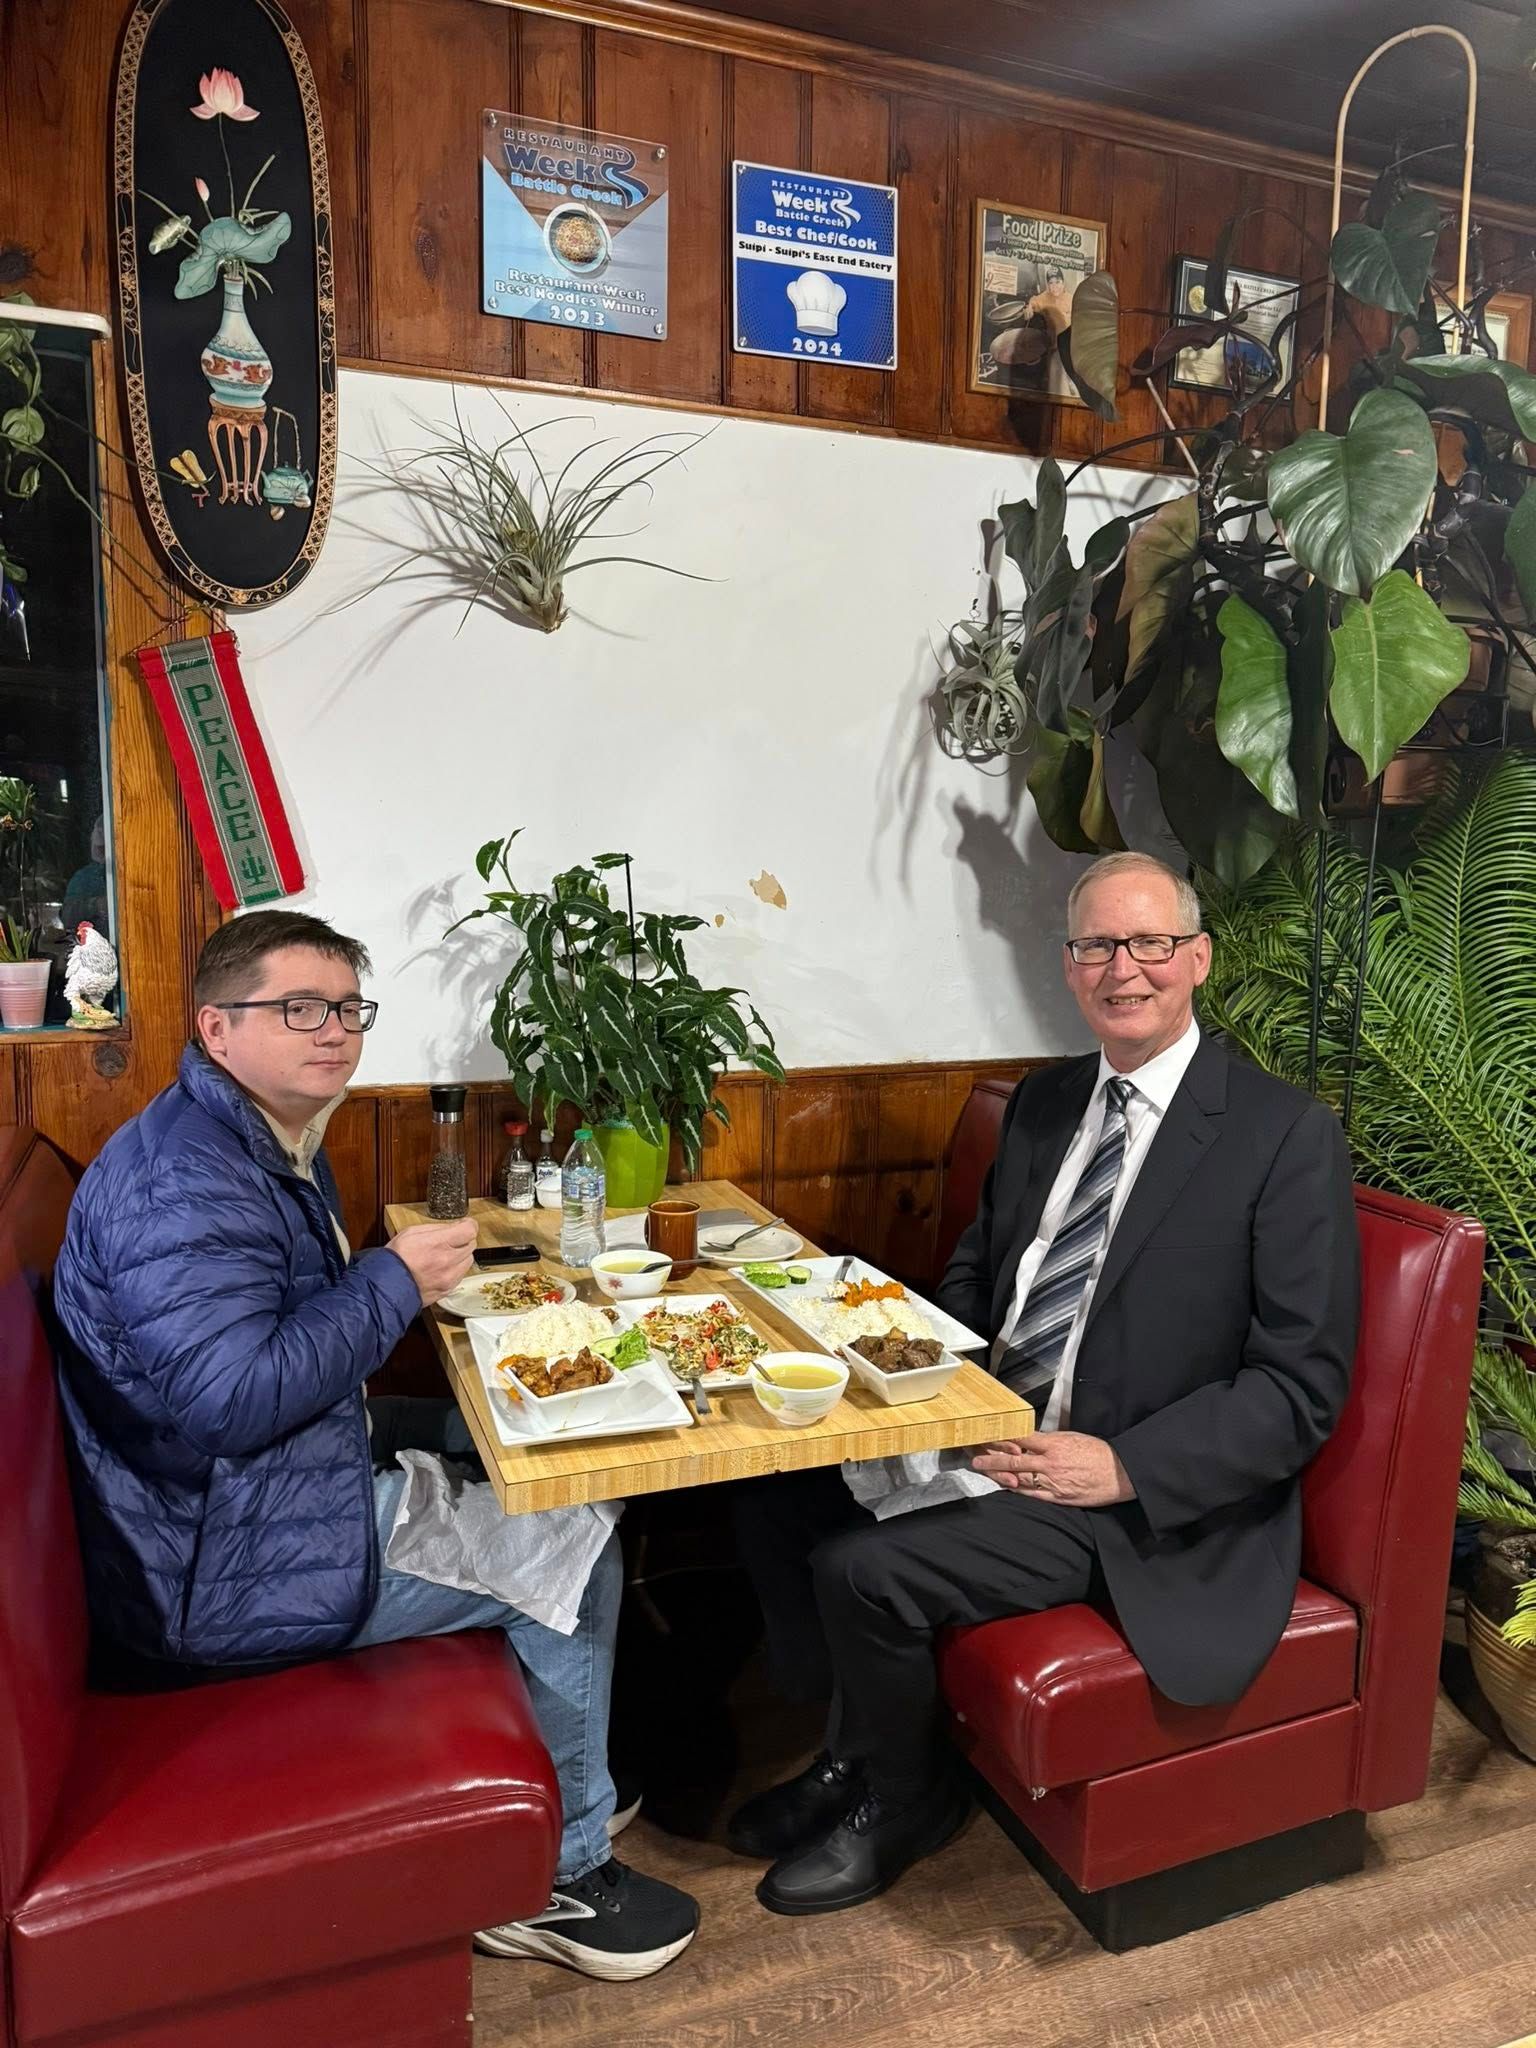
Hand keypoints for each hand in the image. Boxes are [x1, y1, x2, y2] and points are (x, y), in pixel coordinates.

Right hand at [390, 1220, 478, 1305]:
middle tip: (450, 1240)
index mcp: (439, 1243)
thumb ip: (436, 1228)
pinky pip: (461, 1275)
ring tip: (444, 1255)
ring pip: (468, 1260)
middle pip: (471, 1244)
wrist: (386, 1287)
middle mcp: (448, 1261)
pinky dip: (455, 1269)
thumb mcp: (411, 1232)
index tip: (465, 1224)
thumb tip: (452, 1227)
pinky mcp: (448, 1289)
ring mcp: (449, 1277)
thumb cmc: (394, 1259)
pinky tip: (441, 1268)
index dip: (468, 1224)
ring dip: (461, 1255)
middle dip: (463, 1240)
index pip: (470, 1229)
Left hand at [971, 1431, 1134, 1508]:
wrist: (1118, 1473)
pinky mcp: (1058, 1498)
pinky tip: (1007, 1488)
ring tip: (986, 1474)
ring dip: (1001, 1477)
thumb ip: (1051, 1439)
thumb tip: (1033, 1439)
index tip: (988, 1436)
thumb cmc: (1098, 1453)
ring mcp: (1052, 1482)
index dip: (1002, 1437)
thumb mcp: (1073, 1438)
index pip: (1021, 1439)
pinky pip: (1033, 1495)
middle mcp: (1050, 1463)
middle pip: (1014, 1460)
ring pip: (1020, 1479)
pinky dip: (1018, 1492)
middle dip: (992, 1460)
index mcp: (1054, 1445)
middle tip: (976, 1460)